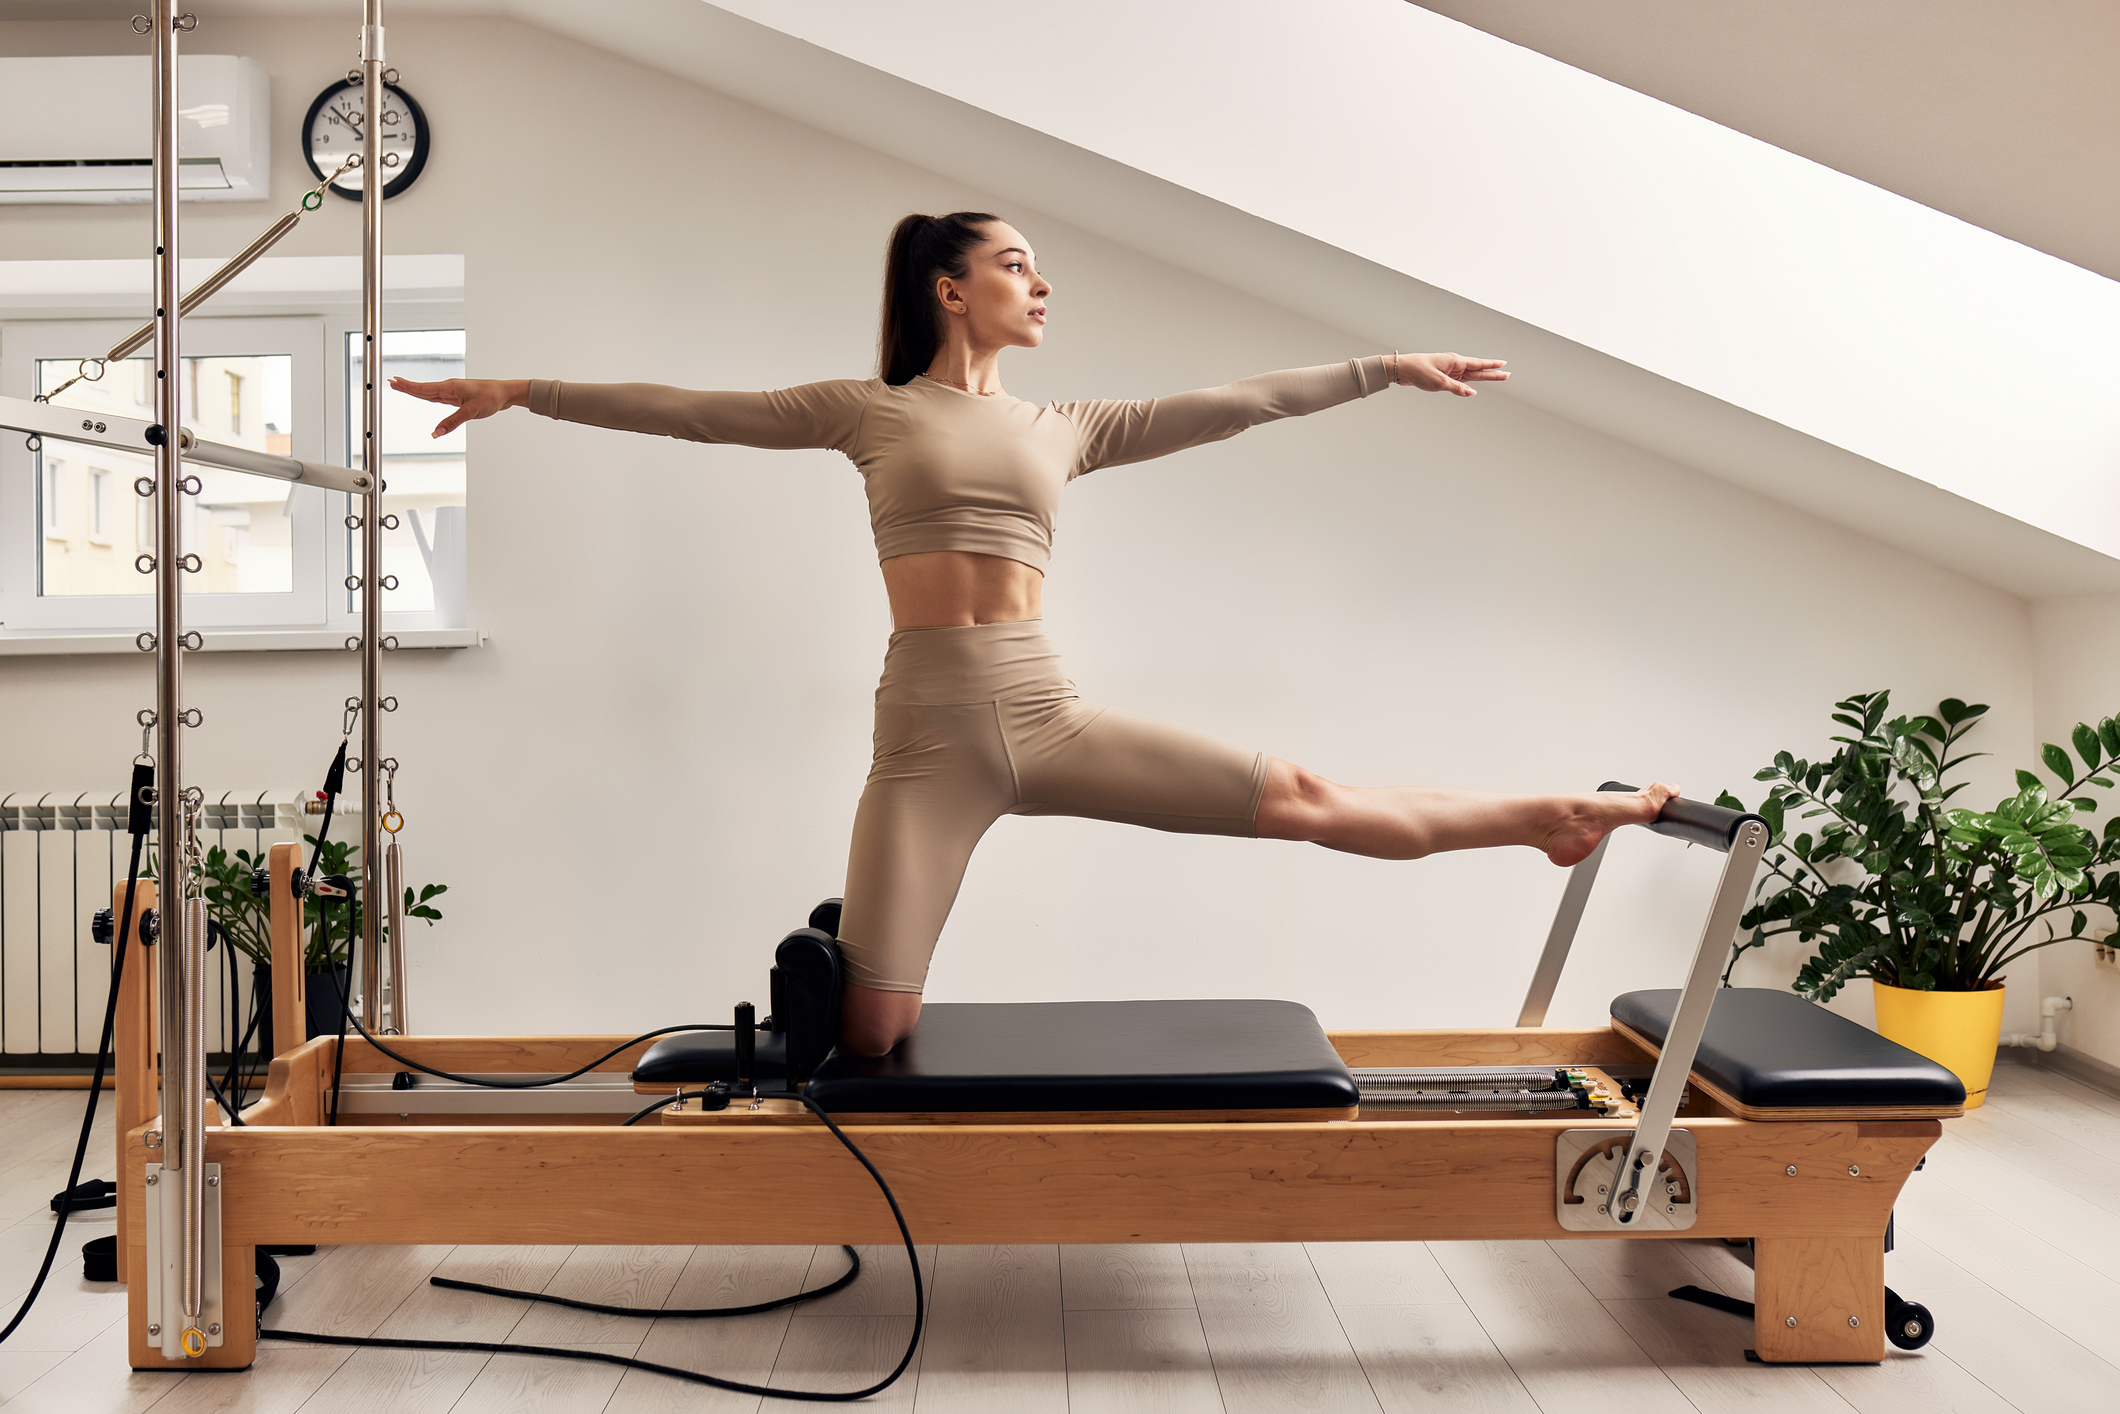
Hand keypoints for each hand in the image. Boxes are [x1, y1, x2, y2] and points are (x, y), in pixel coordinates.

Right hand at [389, 376, 525, 436]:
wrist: (505, 393)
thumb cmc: (491, 397)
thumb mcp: (471, 412)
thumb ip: (452, 422)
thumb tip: (436, 433)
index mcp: (450, 388)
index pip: (423, 388)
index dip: (408, 387)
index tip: (394, 382)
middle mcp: (449, 388)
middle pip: (423, 389)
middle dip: (407, 386)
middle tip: (391, 382)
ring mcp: (453, 393)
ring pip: (430, 393)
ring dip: (416, 390)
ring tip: (402, 386)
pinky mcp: (459, 398)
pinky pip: (439, 398)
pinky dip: (428, 396)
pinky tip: (424, 396)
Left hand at [1390, 352, 1508, 396]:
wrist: (1403, 369)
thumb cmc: (1419, 371)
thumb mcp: (1439, 382)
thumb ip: (1457, 388)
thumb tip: (1472, 393)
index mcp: (1456, 361)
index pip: (1478, 363)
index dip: (1492, 365)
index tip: (1504, 365)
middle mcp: (1455, 365)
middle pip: (1478, 370)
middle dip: (1493, 373)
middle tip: (1508, 375)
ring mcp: (1450, 370)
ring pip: (1470, 375)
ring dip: (1483, 377)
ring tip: (1497, 377)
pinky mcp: (1444, 376)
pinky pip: (1459, 381)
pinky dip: (1467, 384)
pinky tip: (1472, 388)